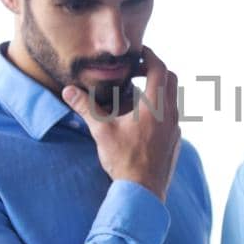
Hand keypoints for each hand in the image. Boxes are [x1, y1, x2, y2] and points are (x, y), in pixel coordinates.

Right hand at [62, 46, 180, 199]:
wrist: (143, 191)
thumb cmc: (125, 160)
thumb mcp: (102, 130)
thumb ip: (86, 107)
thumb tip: (68, 91)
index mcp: (155, 105)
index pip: (159, 68)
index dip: (150, 56)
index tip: (139, 52)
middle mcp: (170, 113)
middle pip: (170, 79)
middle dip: (154, 70)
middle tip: (136, 69)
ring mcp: (175, 127)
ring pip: (171, 98)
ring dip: (156, 90)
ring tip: (135, 94)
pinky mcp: (175, 140)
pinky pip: (170, 116)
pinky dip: (158, 108)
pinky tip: (141, 120)